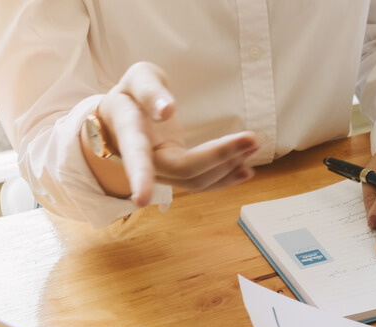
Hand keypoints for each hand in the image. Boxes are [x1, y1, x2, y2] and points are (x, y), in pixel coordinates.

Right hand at [89, 62, 260, 206]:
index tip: (142, 200)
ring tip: (253, 145)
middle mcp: (146, 160)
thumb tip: (166, 110)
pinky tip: (245, 170)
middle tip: (251, 139)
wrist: (123, 117)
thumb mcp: (137, 78)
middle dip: (219, 156)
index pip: (135, 155)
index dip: (139, 177)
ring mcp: (163, 171)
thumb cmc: (131, 94)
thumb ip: (149, 90)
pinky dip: (226, 178)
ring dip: (228, 166)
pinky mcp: (179, 174)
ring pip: (196, 180)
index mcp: (128, 132)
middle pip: (183, 169)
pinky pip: (202, 183)